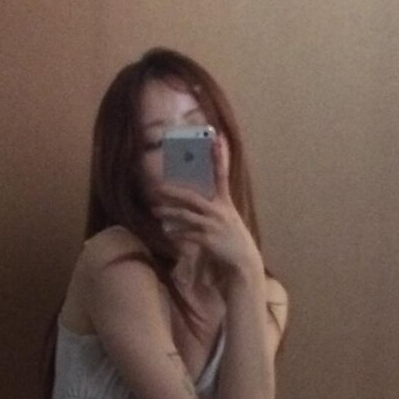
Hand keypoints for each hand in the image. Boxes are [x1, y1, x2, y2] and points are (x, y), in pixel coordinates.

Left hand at [150, 135, 262, 281]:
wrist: (244, 261)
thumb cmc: (233, 238)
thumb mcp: (228, 218)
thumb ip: (215, 207)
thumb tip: (195, 201)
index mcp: (225, 202)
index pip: (222, 175)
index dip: (219, 156)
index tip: (216, 138)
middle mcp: (219, 211)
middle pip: (191, 197)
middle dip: (172, 192)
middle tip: (157, 188)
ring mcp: (213, 226)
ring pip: (185, 216)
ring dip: (168, 212)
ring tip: (155, 210)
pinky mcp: (208, 241)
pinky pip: (187, 235)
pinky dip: (176, 234)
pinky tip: (167, 233)